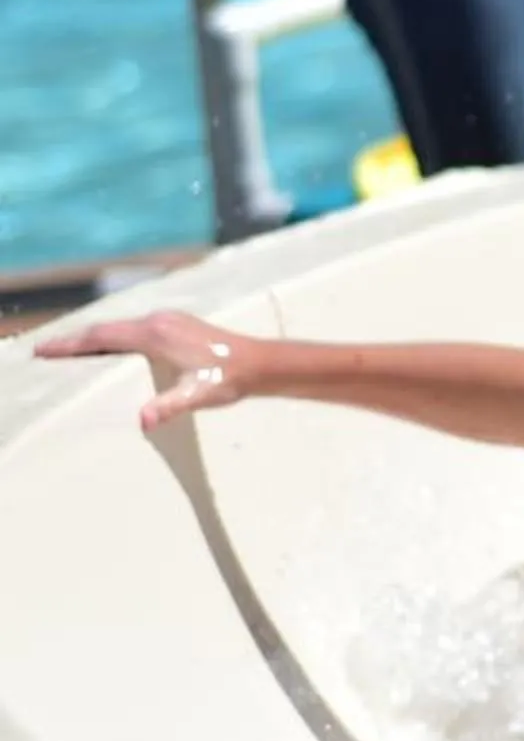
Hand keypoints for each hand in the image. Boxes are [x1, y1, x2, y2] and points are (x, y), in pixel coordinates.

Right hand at [34, 311, 261, 431]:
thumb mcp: (199, 396)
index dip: (70, 345)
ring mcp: (168, 319)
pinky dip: (114, 336)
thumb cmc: (230, 379)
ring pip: (119, 326)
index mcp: (155, 334)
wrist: (262, 363)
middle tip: (45, 350)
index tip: (44, 350)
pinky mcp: (177, 324)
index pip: (102, 337)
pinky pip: (133, 328)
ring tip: (69, 349)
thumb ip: (170, 406)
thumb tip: (143, 420)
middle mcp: (158, 320)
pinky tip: (110, 347)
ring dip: (93, 337)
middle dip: (74, 340)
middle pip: (105, 328)